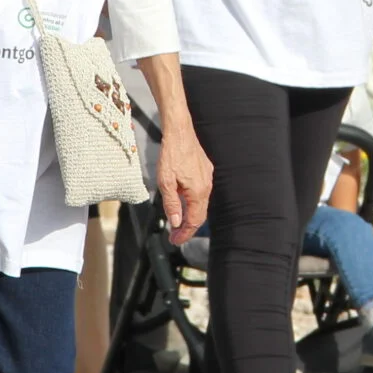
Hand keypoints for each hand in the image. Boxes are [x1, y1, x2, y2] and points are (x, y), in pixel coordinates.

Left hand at [155, 120, 211, 246]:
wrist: (179, 131)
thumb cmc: (171, 154)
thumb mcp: (165, 182)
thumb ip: (171, 204)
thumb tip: (176, 223)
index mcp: (198, 192)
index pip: (194, 221)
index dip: (184, 234)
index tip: (174, 241)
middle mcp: (206, 187)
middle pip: (199, 215)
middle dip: (187, 228)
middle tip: (174, 236)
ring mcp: (207, 178)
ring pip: (200, 204)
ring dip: (189, 215)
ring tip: (177, 223)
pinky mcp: (205, 171)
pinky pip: (200, 193)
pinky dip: (192, 203)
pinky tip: (182, 203)